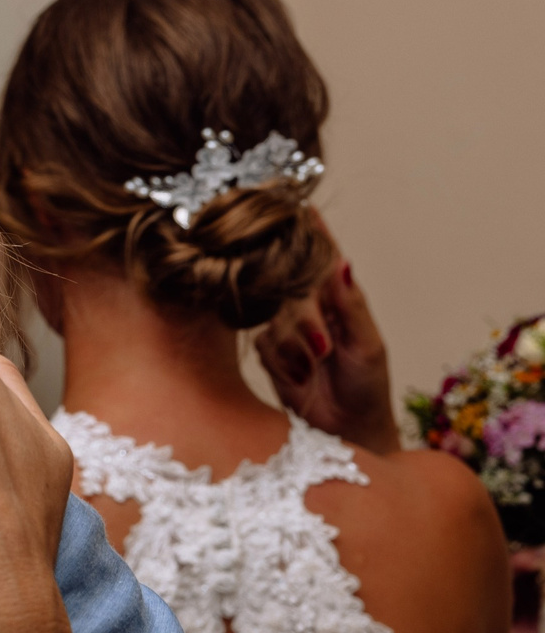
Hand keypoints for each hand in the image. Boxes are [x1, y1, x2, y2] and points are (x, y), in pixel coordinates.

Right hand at [255, 231, 400, 453]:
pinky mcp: (269, 352)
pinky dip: (282, 360)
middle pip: (292, 289)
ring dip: (298, 346)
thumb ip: (349, 304)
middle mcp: (312, 309)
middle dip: (307, 319)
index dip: (311, 232)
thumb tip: (343, 263)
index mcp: (341, 299)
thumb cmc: (368, 387)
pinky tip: (299, 376)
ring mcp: (288, 329)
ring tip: (318, 369)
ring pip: (276, 318)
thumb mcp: (367, 344)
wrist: (346, 428)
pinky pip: (263, 342)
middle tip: (325, 348)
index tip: (298, 204)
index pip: (324, 258)